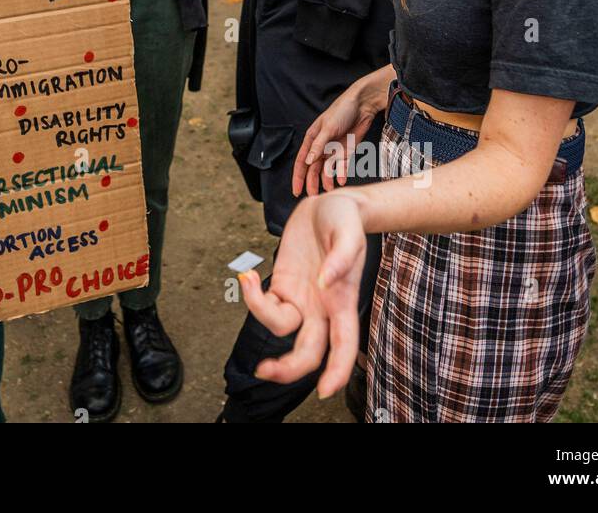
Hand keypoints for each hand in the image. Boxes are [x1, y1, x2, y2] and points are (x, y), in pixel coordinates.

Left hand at [240, 191, 365, 395]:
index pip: (344, 346)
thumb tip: (327, 283)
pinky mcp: (283, 284)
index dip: (337, 371)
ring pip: (281, 328)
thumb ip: (343, 257)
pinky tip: (248, 276)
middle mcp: (321, 308)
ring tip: (247, 280)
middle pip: (308, 352)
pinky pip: (266, 304)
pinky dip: (252, 296)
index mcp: (342, 301)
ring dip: (259, 314)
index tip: (325, 391)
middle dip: (287, 368)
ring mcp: (301, 299)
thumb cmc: (346, 220)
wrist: (332, 205)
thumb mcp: (350, 231)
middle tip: (263, 370)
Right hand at [293, 77, 383, 197]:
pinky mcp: (346, 150)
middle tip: (313, 196)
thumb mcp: (328, 128)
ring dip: (327, 180)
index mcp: (312, 139)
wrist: (363, 104)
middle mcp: (321, 146)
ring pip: (327, 169)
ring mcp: (334, 149)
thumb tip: (307, 161)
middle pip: (313, 169)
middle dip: (312, 183)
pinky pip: (342, 166)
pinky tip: (342, 180)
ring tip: (330, 190)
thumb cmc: (342, 110)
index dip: (298, 177)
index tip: (296, 191)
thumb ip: (318, 145)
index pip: (301, 161)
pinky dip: (341, 173)